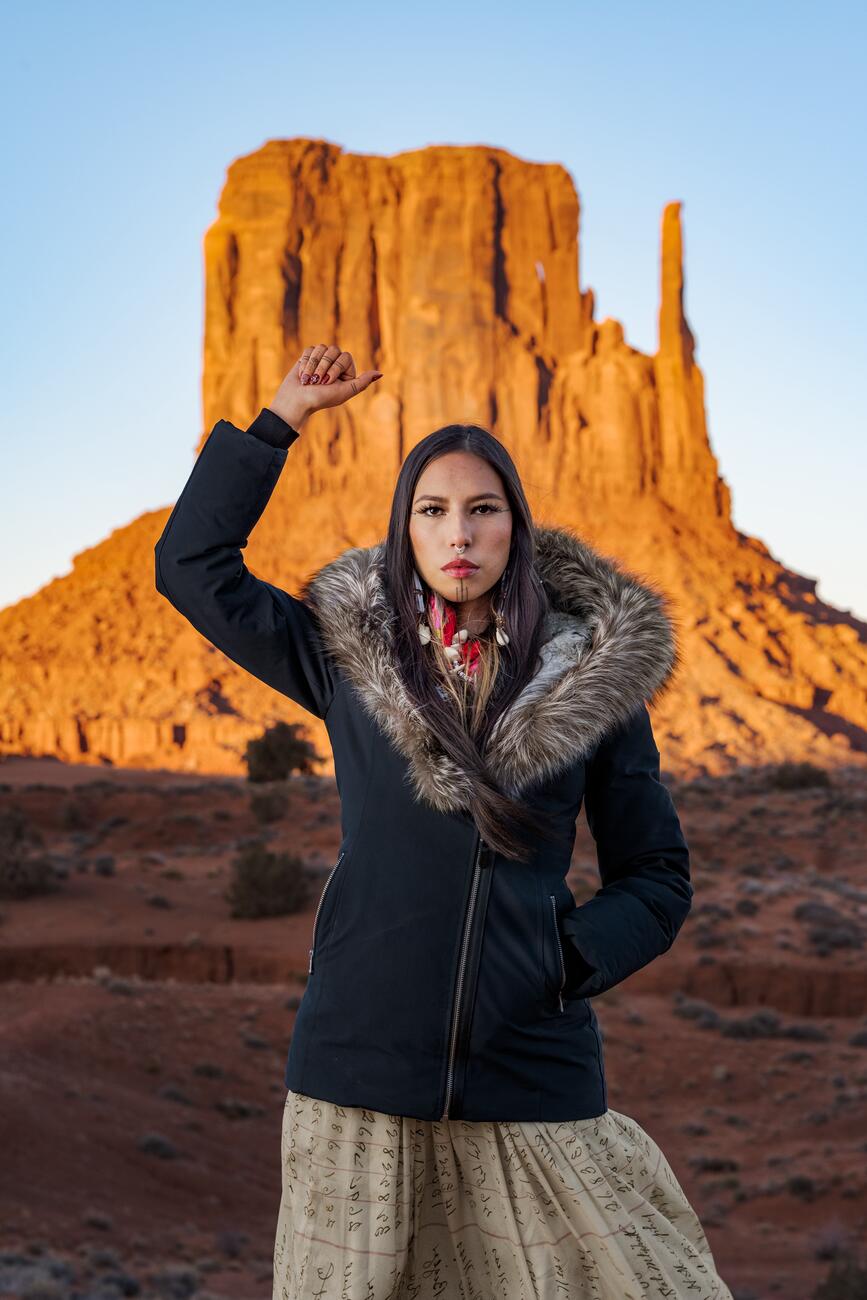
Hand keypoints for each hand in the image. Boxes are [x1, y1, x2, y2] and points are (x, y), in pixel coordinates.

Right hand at [267, 344, 383, 428]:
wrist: (297, 401)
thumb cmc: (320, 399)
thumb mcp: (344, 392)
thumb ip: (362, 383)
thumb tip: (380, 373)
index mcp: (346, 372)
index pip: (346, 356)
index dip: (336, 367)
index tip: (328, 382)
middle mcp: (335, 364)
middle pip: (333, 350)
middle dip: (324, 366)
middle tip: (317, 382)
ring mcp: (322, 359)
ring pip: (321, 348)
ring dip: (313, 365)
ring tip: (309, 380)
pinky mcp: (308, 357)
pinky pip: (310, 349)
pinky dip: (305, 363)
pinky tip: (303, 375)